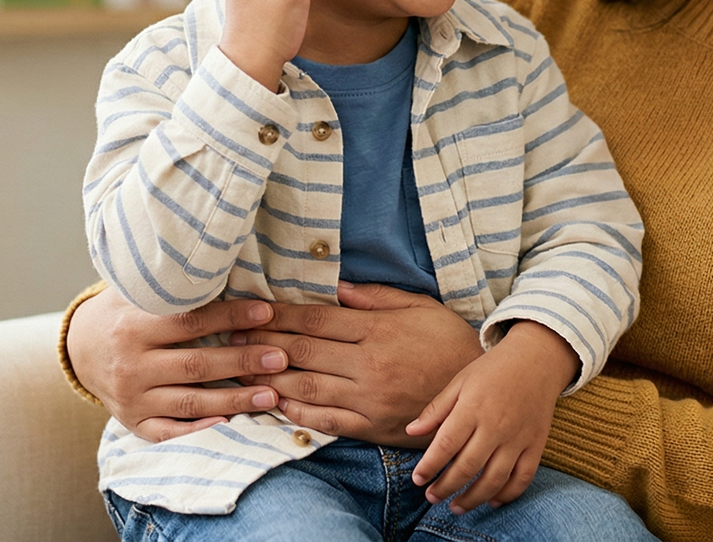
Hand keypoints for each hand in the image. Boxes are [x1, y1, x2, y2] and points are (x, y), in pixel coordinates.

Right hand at [65, 286, 291, 441]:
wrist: (79, 349)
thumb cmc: (122, 313)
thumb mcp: (136, 291)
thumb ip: (172, 285)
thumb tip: (223, 261)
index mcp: (132, 327)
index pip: (188, 322)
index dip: (229, 317)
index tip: (266, 313)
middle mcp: (130, 366)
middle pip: (194, 366)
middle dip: (241, 361)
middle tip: (280, 358)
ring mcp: (131, 399)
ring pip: (188, 403)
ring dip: (234, 400)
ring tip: (271, 395)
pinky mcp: (133, 423)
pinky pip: (169, 432)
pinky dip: (199, 430)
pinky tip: (230, 425)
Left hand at [230, 281, 483, 446]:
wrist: (480, 394)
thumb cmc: (448, 342)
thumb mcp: (419, 307)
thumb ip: (376, 298)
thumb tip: (337, 287)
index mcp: (378, 330)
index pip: (316, 319)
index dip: (279, 315)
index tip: (252, 310)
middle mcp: (369, 363)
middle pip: (304, 351)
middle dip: (264, 343)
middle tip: (232, 338)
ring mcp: (370, 397)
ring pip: (308, 386)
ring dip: (271, 378)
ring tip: (243, 370)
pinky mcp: (373, 426)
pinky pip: (328, 419)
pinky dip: (298, 412)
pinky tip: (277, 403)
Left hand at [405, 321, 576, 512]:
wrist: (537, 360)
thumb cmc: (493, 370)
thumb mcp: (460, 381)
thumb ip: (436, 409)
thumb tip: (411, 432)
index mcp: (473, 407)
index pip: (446, 444)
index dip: (429, 466)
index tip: (417, 479)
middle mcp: (496, 426)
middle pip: (468, 467)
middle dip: (446, 487)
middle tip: (431, 497)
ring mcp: (518, 438)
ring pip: (494, 479)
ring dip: (472, 498)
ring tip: (455, 507)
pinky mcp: (536, 445)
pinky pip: (522, 478)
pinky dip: (507, 495)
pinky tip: (491, 501)